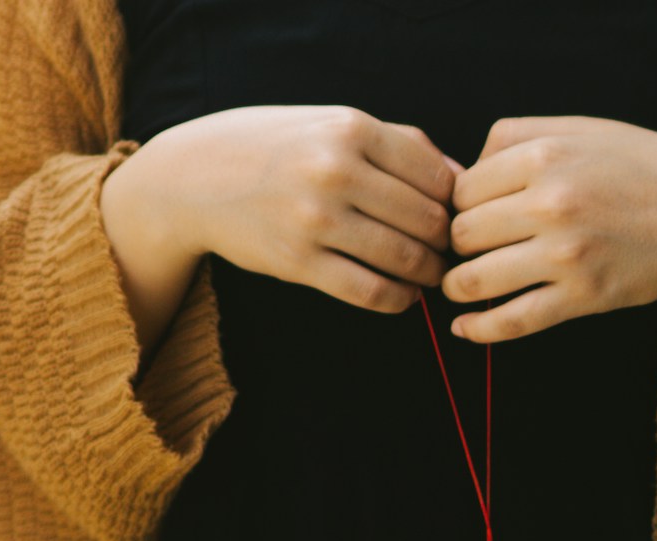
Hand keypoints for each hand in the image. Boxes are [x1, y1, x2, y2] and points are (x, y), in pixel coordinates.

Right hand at [103, 106, 459, 349]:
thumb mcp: (333, 124)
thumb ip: (400, 144)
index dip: (455, 204)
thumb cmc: (277, 147)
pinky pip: (370, 292)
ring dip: (428, 274)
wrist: (193, 175)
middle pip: (428, 220)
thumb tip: (463, 179)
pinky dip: (399, 299)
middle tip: (447, 252)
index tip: (453, 217)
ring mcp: (316, 218)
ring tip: (428, 275)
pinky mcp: (299, 262)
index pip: (436, 176)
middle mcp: (335, 170)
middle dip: (446, 243)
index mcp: (351, 128)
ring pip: (405, 258)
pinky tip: (403, 295)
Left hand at [440, 116, 656, 351]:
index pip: (464, 189)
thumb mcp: (585, 130)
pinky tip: (464, 328)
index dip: (459, 205)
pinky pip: (512, 320)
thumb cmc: (644, 169)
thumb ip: (519, 138)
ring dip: (457, 287)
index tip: (473, 216)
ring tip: (460, 287)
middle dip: (457, 245)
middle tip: (470, 251)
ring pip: (475, 279)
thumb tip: (459, 172)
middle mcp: (552, 202)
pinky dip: (479, 329)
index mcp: (547, 154)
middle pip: (462, 233)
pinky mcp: (584, 296)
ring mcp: (567, 253)